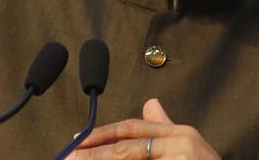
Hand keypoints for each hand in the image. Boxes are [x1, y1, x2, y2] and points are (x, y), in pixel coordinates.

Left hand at [69, 99, 220, 159]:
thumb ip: (165, 129)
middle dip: (93, 152)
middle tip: (68, 156)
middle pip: (126, 146)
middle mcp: (182, 143)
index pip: (133, 128)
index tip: (77, 141)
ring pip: (129, 158)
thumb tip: (150, 103)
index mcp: (181, 134)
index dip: (102, 134)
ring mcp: (182, 159)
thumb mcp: (190, 149)